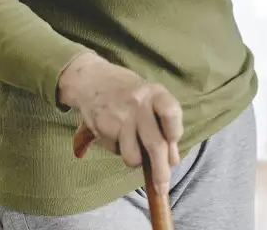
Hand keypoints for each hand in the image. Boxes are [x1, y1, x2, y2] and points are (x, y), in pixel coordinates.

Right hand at [59, 54, 181, 192]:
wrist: (91, 79)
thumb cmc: (129, 93)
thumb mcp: (151, 98)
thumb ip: (164, 125)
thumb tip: (172, 160)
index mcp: (156, 93)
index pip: (171, 112)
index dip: (175, 132)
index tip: (173, 149)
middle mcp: (139, 104)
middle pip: (155, 144)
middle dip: (160, 172)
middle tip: (162, 188)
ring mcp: (120, 117)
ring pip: (133, 156)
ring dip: (135, 160)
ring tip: (132, 145)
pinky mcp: (103, 127)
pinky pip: (116, 151)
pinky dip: (118, 150)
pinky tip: (116, 134)